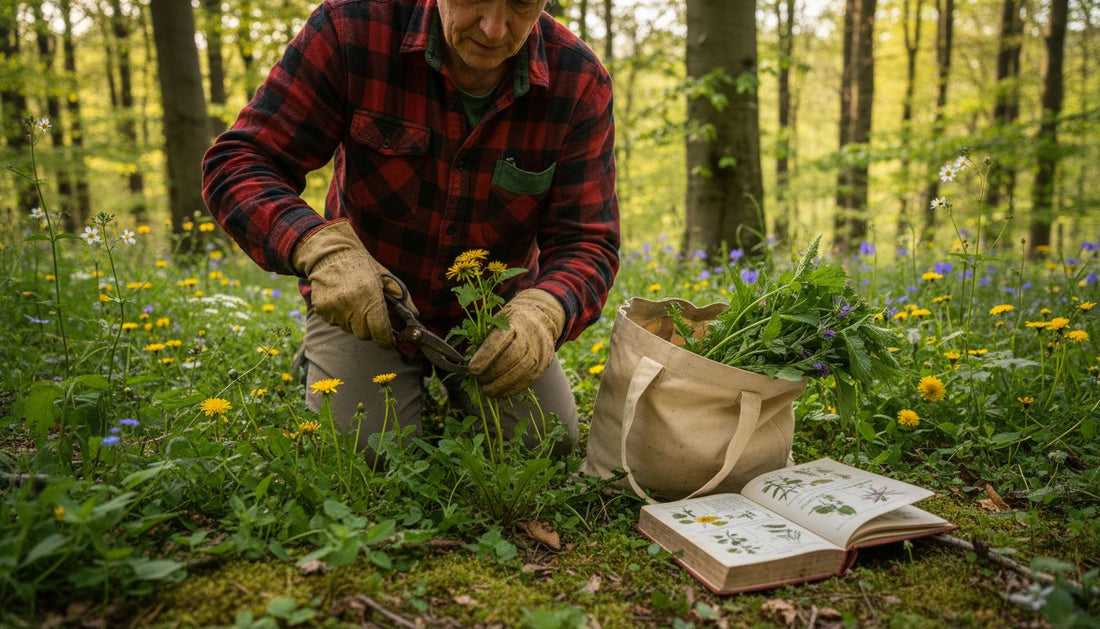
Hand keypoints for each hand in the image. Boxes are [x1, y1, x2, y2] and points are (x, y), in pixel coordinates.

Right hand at [292, 220, 413, 347]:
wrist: (331, 253)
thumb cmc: (362, 265)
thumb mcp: (386, 277)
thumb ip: (403, 298)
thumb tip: (415, 315)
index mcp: (371, 297)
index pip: (380, 332)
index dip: (386, 340)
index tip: (389, 340)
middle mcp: (352, 306)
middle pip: (364, 334)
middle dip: (370, 329)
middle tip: (370, 314)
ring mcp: (335, 309)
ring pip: (349, 329)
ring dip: (354, 322)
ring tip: (354, 302)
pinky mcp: (322, 310)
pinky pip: (335, 323)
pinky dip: (340, 317)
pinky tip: (341, 300)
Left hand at [469, 289, 565, 397]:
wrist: (540, 319)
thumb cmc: (512, 322)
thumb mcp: (496, 322)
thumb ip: (484, 339)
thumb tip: (468, 358)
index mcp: (514, 322)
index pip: (499, 341)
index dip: (485, 357)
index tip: (472, 369)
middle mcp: (530, 336)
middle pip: (511, 358)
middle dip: (492, 373)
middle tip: (479, 380)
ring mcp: (540, 351)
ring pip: (522, 371)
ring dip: (501, 385)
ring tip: (487, 390)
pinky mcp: (544, 364)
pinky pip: (528, 380)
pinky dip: (512, 389)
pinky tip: (500, 392)